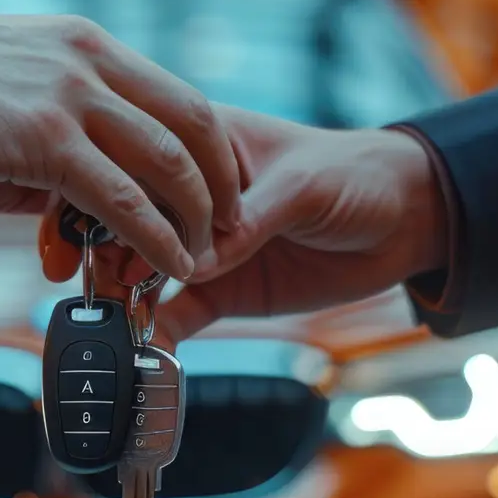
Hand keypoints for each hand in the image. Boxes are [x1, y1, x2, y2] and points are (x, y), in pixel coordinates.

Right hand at [0, 15, 240, 278]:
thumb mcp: (7, 104)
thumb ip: (57, 139)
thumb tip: (80, 201)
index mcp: (84, 44)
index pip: (178, 95)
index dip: (212, 150)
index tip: (222, 194)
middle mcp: (89, 60)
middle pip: (194, 122)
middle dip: (223, 185)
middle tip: (232, 231)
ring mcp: (69, 95)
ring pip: (168, 161)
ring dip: (196, 218)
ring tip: (205, 259)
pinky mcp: (43, 138)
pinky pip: (122, 197)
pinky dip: (157, 237)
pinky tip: (169, 267)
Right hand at [59, 107, 446, 342]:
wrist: (407, 221)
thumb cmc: (355, 176)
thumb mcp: (303, 187)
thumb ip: (248, 221)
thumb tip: (192, 263)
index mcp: (200, 146)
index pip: (136, 165)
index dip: (105, 195)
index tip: (89, 234)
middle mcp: (190, 195)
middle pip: (125, 223)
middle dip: (105, 256)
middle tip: (98, 289)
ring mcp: (202, 247)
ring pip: (141, 271)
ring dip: (122, 297)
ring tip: (110, 324)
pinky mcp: (221, 291)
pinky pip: (175, 315)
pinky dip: (156, 334)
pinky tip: (141, 352)